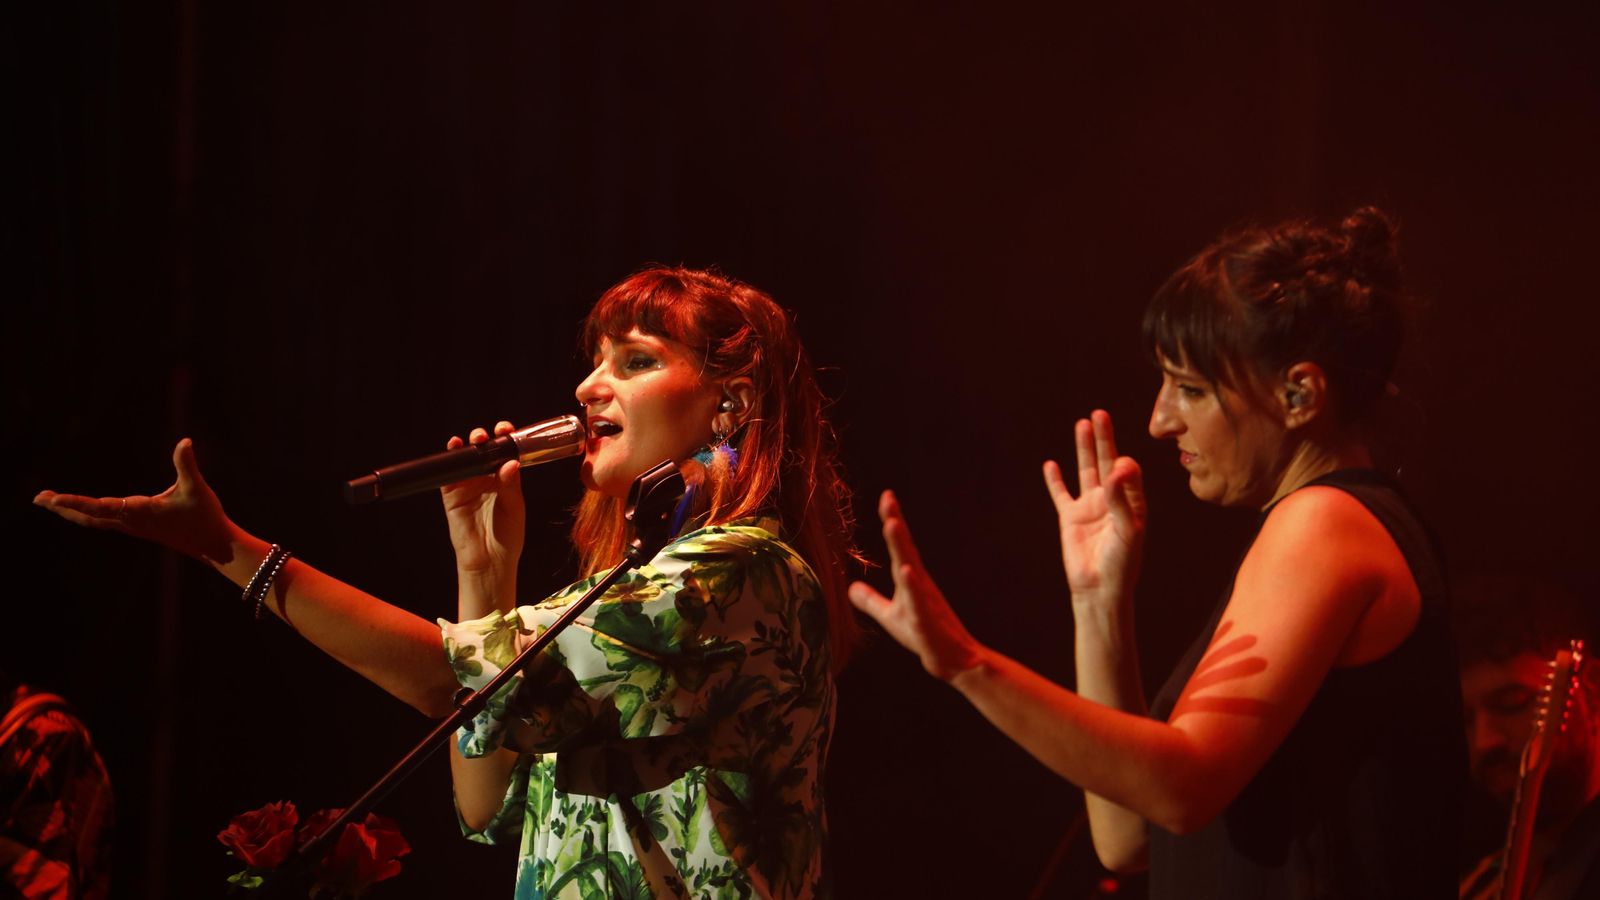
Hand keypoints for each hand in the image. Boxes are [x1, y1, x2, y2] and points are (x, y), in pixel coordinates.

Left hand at [33, 438, 237, 562]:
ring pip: (93, 519)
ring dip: (70, 510)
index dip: (76, 502)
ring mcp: (132, 526)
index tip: (53, 500)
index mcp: (141, 512)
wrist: (212, 545)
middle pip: (89, 515)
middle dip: (64, 507)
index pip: (101, 507)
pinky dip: (85, 513)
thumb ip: (187, 465)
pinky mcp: (136, 526)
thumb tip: (185, 441)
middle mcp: (131, 521)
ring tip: (49, 502)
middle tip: (38, 498)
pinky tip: (78, 509)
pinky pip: (102, 520)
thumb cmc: (205, 516)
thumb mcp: (197, 488)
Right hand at [440, 421, 523, 611]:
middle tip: (491, 435)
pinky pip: (448, 472)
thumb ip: (510, 484)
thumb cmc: (507, 535)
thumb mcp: (514, 506)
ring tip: (476, 439)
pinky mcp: (452, 493)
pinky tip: (454, 446)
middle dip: (487, 438)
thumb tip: (511, 462)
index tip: (508, 431)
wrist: (489, 560)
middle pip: (484, 450)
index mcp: (505, 478)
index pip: (505, 452)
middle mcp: (486, 478)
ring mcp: (468, 484)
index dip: (505, 439)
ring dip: (469, 443)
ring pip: (466, 457)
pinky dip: (450, 457)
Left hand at [848, 490, 984, 680]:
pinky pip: (919, 601)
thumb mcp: (890, 616)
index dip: (892, 521)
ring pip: (912, 569)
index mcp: (911, 580)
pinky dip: (912, 586)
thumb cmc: (923, 635)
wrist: (953, 660)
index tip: (887, 497)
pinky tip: (906, 571)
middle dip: (896, 522)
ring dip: (902, 547)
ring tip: (893, 524)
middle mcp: (919, 584)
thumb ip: (871, 600)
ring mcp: (924, 601)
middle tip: (888, 498)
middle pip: (905, 548)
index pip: (899, 546)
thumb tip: (850, 588)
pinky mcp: (927, 621)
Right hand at [1042, 410, 1146, 611]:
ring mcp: (1090, 507)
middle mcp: (1112, 500)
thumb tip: (1117, 467)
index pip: (1129, 471)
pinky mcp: (1070, 518)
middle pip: (1106, 461)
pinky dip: (1055, 480)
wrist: (1099, 589)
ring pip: (1085, 471)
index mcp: (1132, 502)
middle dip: (1104, 438)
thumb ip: (1122, 498)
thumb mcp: (1128, 530)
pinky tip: (1050, 464)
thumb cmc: (1121, 563)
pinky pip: (1060, 494)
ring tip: (1081, 424)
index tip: (1117, 469)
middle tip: (1100, 413)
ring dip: (1084, 448)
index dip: (1123, 464)